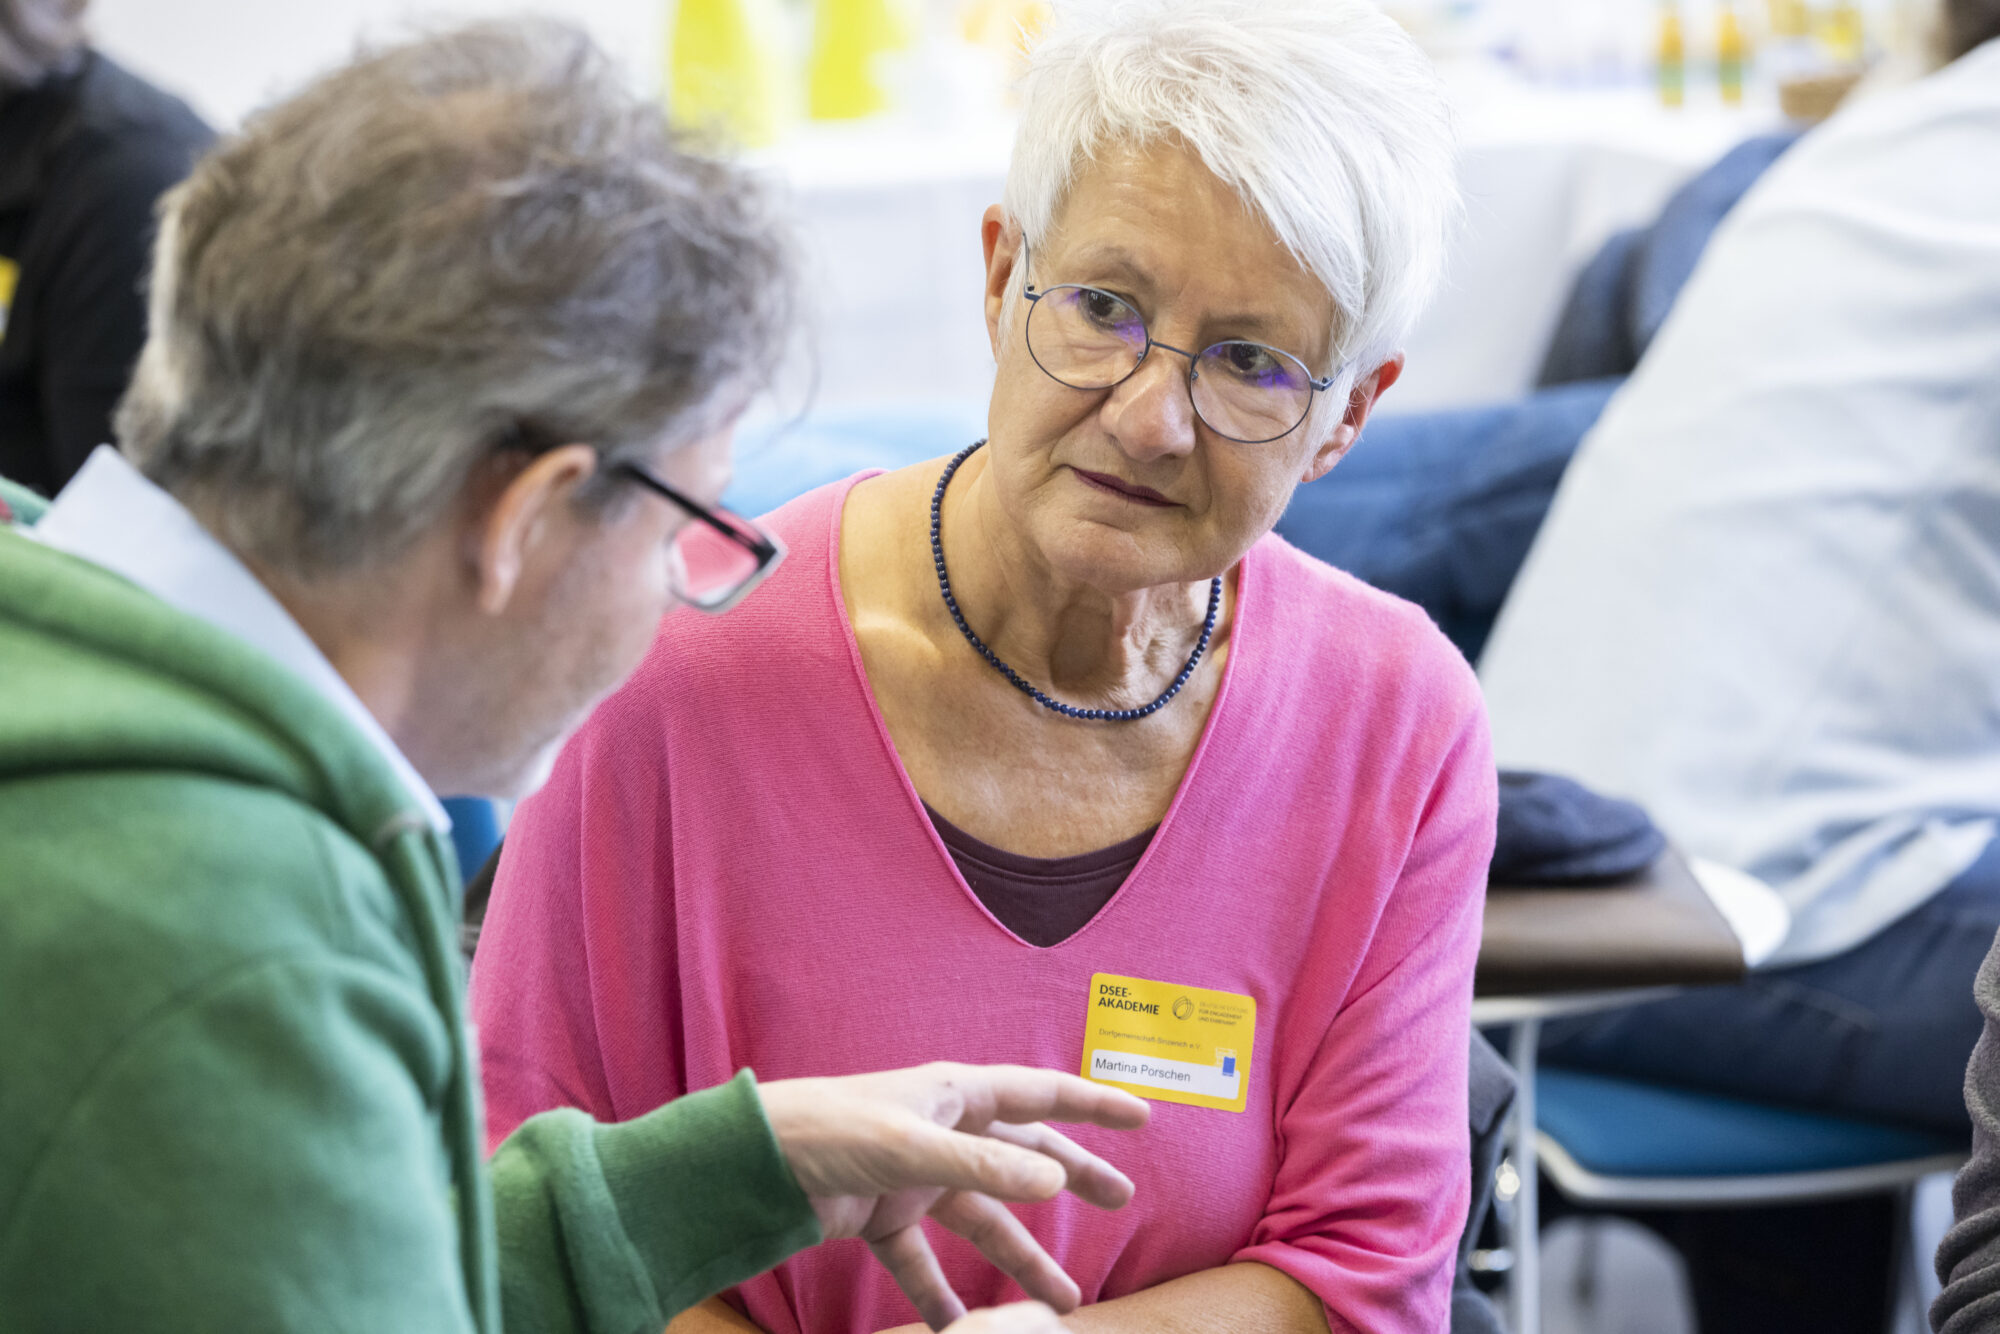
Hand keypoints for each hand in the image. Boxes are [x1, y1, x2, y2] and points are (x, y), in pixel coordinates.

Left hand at [756, 1062, 1146, 1330]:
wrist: (750, 1159)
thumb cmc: (826, 1129)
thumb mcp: (910, 1147)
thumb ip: (982, 1168)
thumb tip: (1052, 1184)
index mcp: (953, 1095)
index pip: (1037, 1096)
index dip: (1089, 1105)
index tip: (1140, 1116)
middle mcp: (941, 1131)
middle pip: (1022, 1157)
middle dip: (1071, 1179)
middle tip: (1122, 1202)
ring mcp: (913, 1176)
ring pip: (983, 1218)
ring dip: (1021, 1257)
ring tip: (1064, 1300)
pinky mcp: (882, 1215)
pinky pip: (924, 1261)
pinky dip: (943, 1296)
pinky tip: (963, 1329)